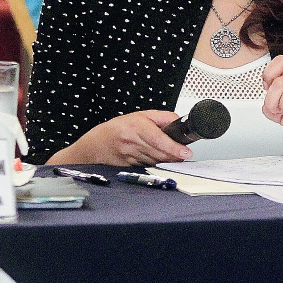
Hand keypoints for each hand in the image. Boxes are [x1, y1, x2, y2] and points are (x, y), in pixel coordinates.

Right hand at [47, 111, 191, 165]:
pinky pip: (149, 167)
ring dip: (166, 161)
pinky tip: (158, 161)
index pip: (158, 139)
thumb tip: (178, 121)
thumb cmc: (118, 129)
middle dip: (174, 156)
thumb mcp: (140, 115)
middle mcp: (132, 142)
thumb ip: (162, 117)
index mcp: (136, 126)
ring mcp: (130, 156)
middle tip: (183, 155)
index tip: (186, 153)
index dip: (173, 147)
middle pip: (160, 153)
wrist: (96, 145)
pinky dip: (156, 165)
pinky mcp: (130, 167)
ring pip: (156, 162)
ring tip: (171, 157)